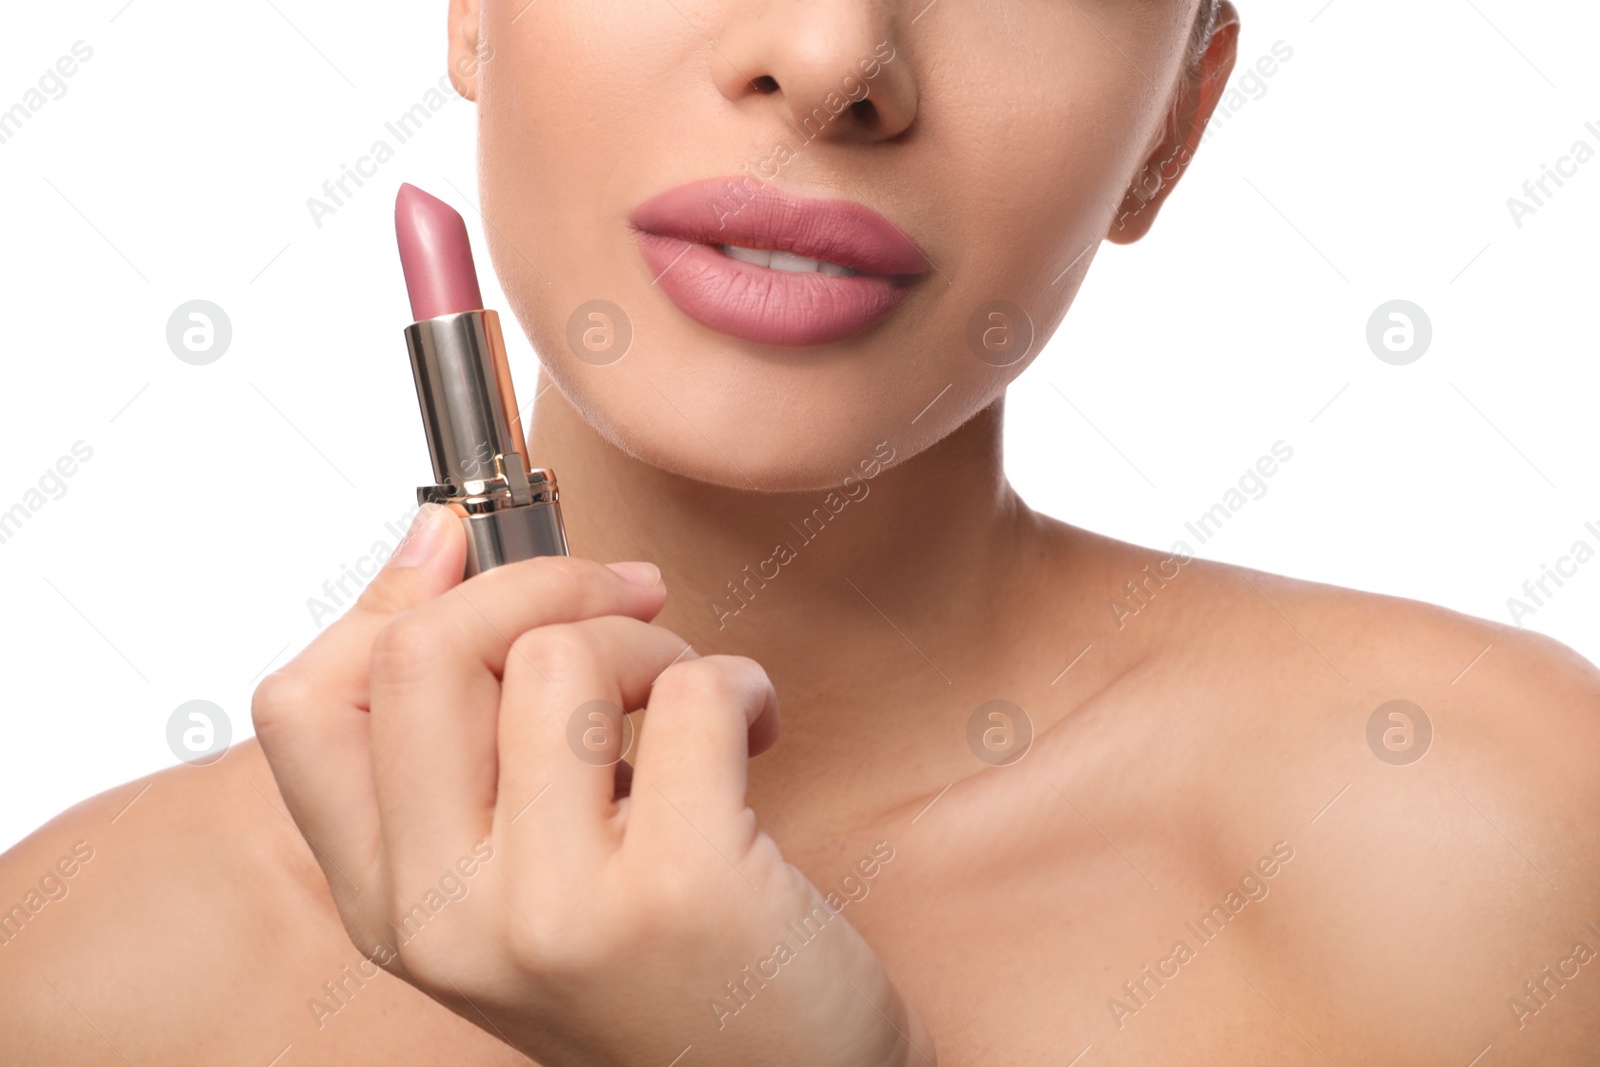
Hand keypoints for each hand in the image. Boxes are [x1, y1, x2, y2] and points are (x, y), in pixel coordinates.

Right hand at [252, 504, 934, 1066]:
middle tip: (625, 597)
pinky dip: (738, 683)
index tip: (464, 546)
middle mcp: (447, 918)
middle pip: (420, 656)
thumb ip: (463, 740)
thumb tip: (435, 539)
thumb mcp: (519, 873)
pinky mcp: (676, 890)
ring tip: (693, 699)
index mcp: (390, 908)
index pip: (300, 709)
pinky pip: (689, 692)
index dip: (385, 598)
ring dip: (651, 643)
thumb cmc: (662, 968)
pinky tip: (753, 734)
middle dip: (541, 581)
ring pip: (558, 657)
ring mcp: (555, 911)